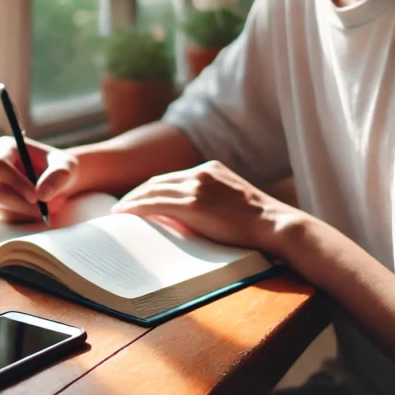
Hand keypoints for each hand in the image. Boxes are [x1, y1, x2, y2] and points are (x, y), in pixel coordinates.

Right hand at [0, 136, 78, 222]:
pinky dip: (27, 217)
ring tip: (54, 206)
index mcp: (4, 147)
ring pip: (1, 206)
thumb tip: (41, 196)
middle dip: (22, 204)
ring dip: (29, 212)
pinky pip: (7, 217)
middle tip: (47, 210)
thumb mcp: (66, 167)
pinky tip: (42, 210)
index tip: (36, 197)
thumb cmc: (61, 167)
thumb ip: (57, 177)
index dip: (14, 182)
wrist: (58, 181)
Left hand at [111, 160, 301, 254]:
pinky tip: (124, 214)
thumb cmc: (259, 222)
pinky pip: (155, 204)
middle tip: (123, 206)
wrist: (276, 225)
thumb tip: (190, 215)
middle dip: (137, 193)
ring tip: (119, 212)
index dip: (152, 188)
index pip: (172, 177)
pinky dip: (136, 207)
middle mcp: (200, 173)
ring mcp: (196, 188)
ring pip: (153, 190)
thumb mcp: (233, 200)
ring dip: (132, 200)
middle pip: (158, 181)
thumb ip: (211, 200)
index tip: (140, 198)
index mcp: (211, 169)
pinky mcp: (193, 205)